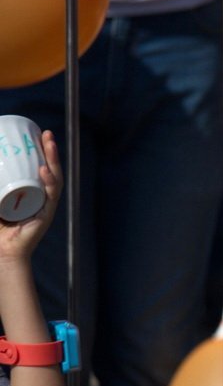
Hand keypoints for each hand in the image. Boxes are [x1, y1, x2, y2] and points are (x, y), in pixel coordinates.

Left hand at [0, 131, 61, 261]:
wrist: (2, 252)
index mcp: (29, 192)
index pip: (37, 169)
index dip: (39, 152)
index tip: (35, 134)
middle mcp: (40, 197)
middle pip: (49, 169)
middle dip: (49, 150)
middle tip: (45, 133)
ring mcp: (45, 205)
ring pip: (53, 178)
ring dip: (53, 160)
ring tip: (49, 143)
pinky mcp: (46, 215)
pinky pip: (50, 195)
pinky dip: (49, 182)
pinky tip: (45, 170)